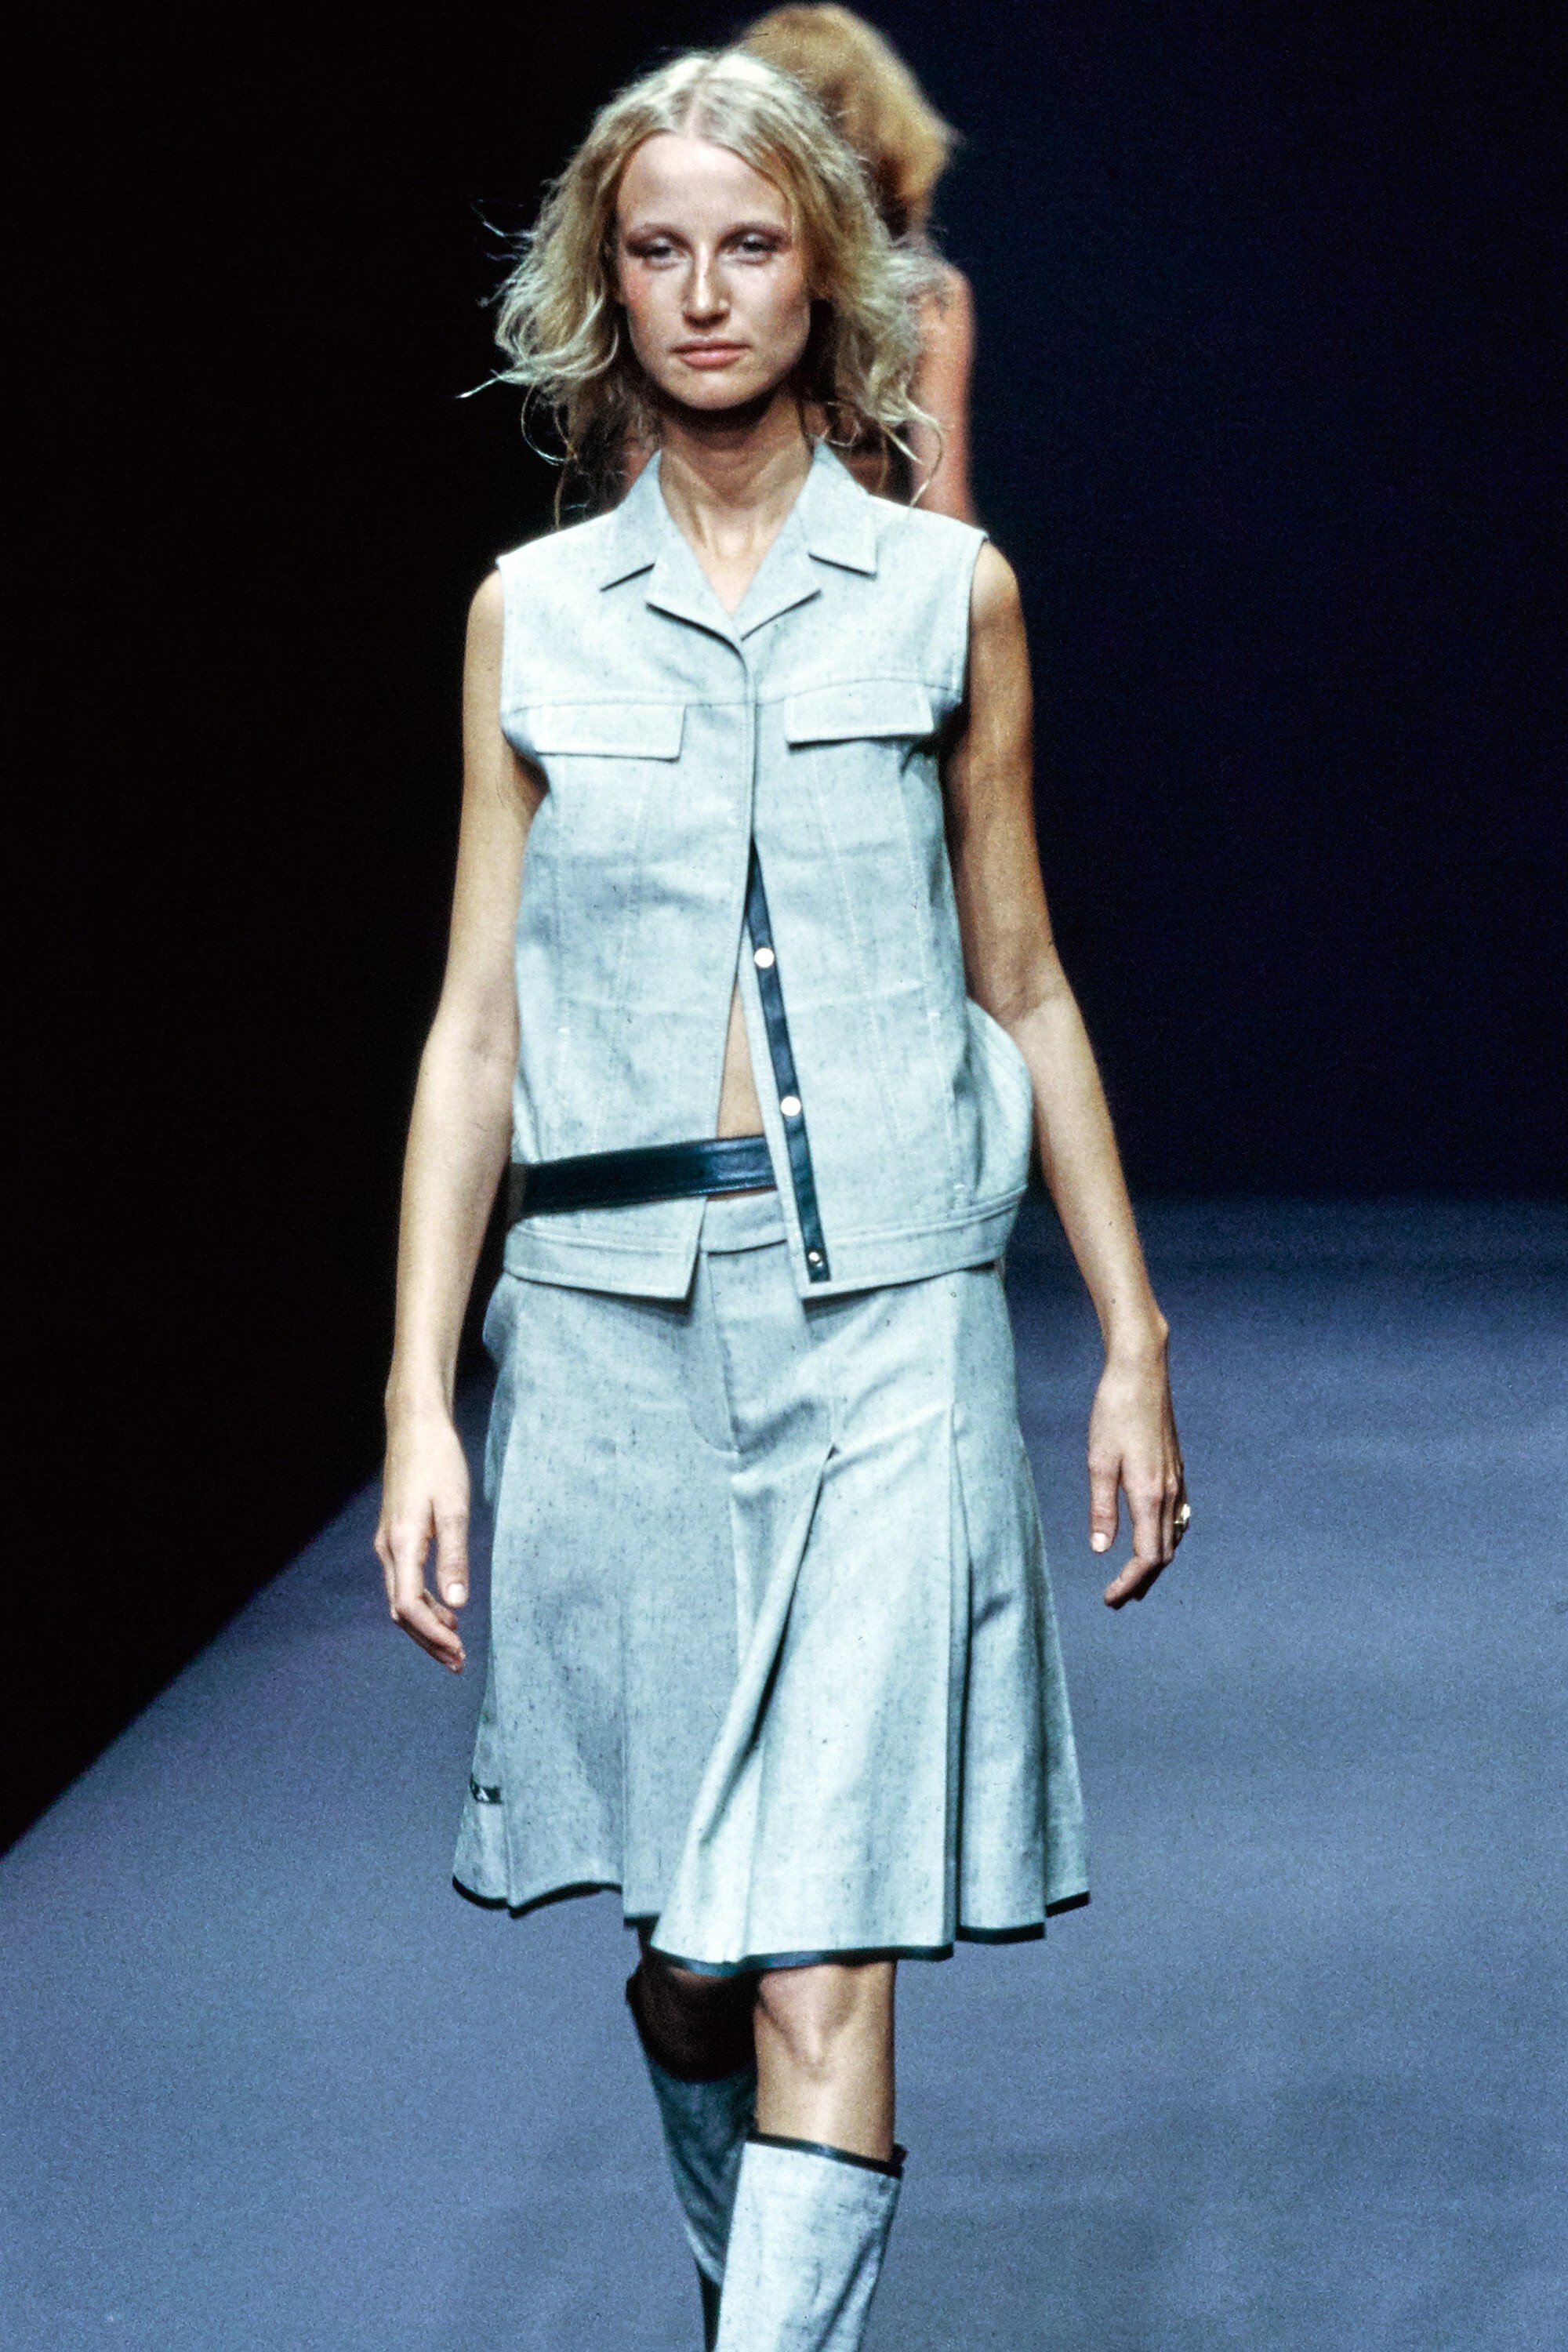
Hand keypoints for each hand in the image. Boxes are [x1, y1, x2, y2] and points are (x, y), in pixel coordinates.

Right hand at [374, 1406, 470, 1669]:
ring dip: (426, 1625)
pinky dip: (423, 1603)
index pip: (409, 1606)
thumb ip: (455, 1556)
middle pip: (402, 1611)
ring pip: (401, 1599)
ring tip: (455, 1644)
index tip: (458, 1652)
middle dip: (428, 1640)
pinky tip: (446, 1609)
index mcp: (402, 1543)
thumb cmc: (439, 1461)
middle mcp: (388, 1549)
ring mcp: (388, 1543)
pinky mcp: (395, 1536)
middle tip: (458, 1662)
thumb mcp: (455, 1508)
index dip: (432, 1635)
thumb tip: (457, 1603)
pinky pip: (404, 1582)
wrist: (415, 1427)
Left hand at [1086, 1343, 1185, 1609]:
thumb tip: (1101, 1549)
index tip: (1110, 1599)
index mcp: (1149, 1494)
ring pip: (1173, 1536)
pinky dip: (1165, 1538)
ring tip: (1134, 1577)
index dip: (1129, 1583)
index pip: (1147, 1557)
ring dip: (1155, 1561)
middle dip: (1141, 1580)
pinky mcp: (1176, 1469)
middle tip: (1116, 1598)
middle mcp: (1169, 1492)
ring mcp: (1177, 1480)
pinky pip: (1178, 1517)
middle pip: (1164, 1553)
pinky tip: (1153, 1536)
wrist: (1141, 1372)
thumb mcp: (1098, 1460)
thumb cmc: (1114, 1412)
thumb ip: (1101, 1508)